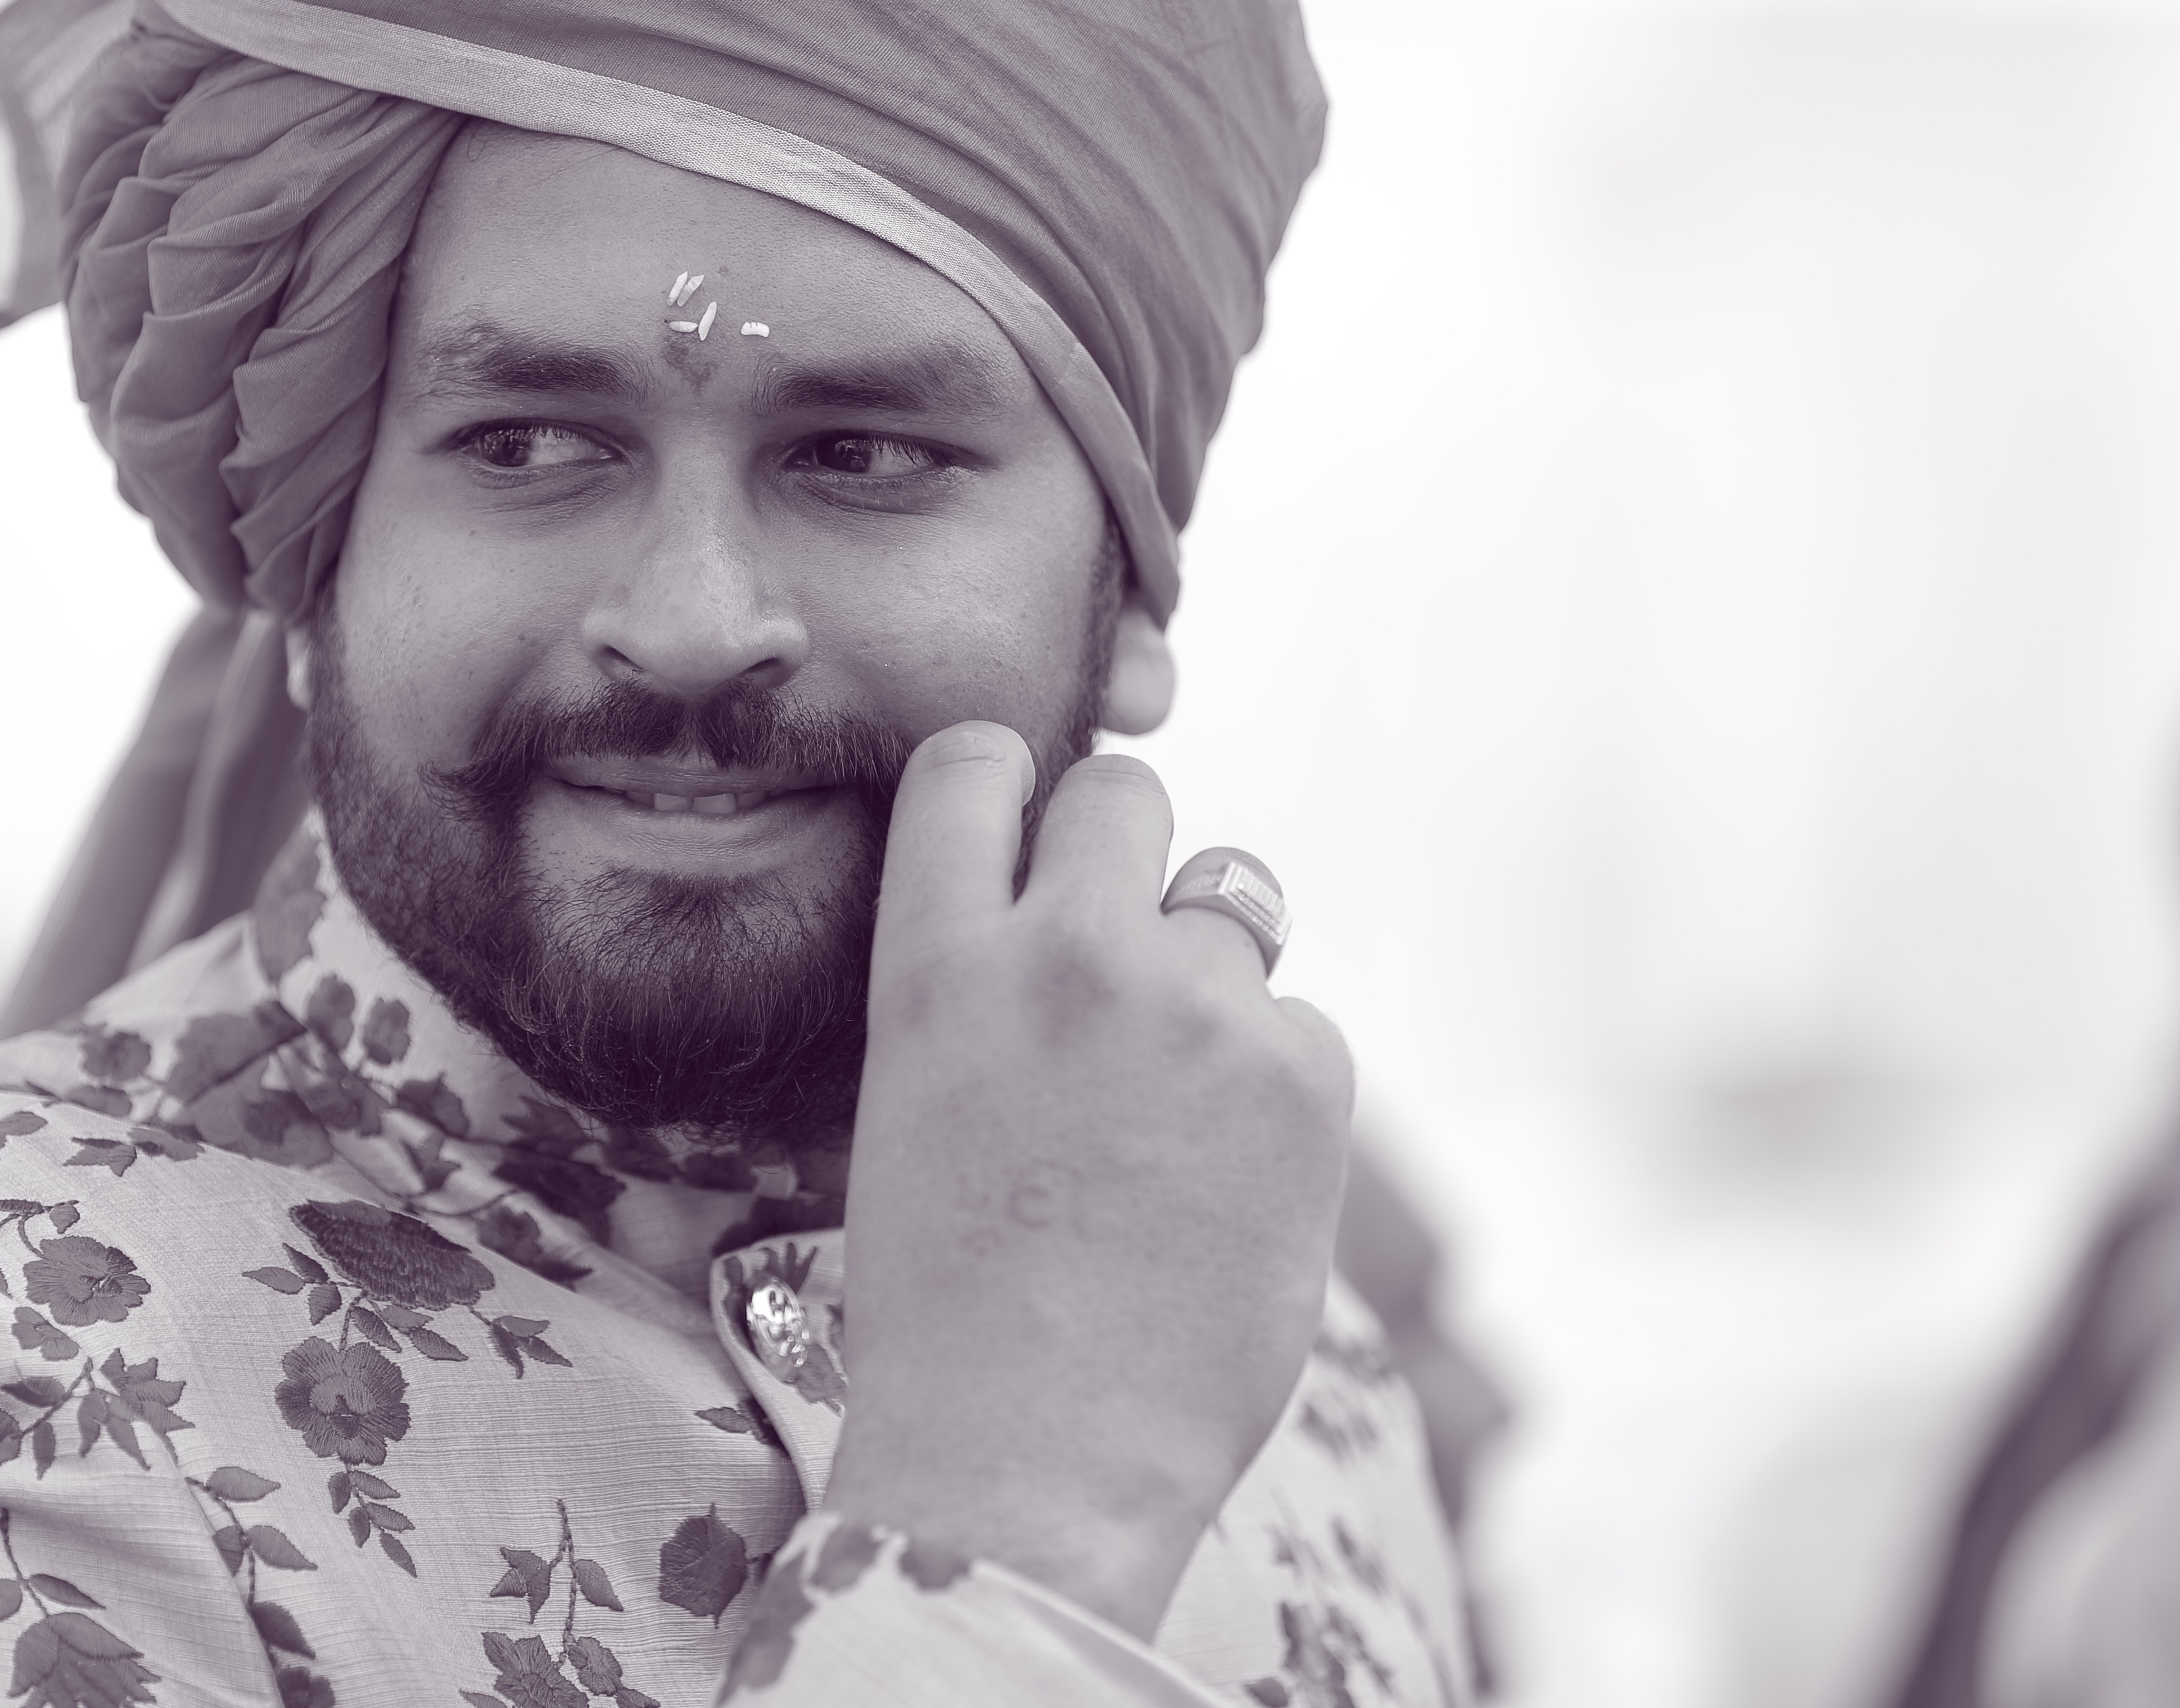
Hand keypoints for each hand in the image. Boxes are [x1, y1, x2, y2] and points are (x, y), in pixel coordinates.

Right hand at [823, 723, 1354, 1637]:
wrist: (1030, 1458)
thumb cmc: (948, 1310)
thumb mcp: (913, 1103)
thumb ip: (982, 984)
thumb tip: (1075, 913)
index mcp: (937, 961)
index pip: (976, 761)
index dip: (1011, 788)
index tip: (1028, 834)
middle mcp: (1066, 953)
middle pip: (1126, 796)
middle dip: (1127, 861)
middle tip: (1120, 966)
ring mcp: (1194, 1007)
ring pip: (1233, 904)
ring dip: (1212, 975)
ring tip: (1173, 1107)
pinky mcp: (1304, 1075)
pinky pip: (1305, 1025)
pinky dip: (1279, 1087)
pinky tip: (1226, 1182)